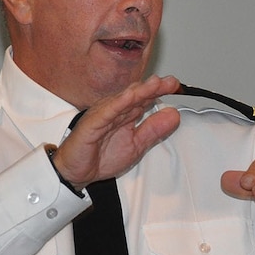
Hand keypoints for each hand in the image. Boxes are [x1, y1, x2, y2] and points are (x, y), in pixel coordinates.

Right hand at [51, 75, 180, 190]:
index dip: (161, 92)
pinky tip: (129, 97)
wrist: (78, 172)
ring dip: (139, 91)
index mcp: (126, 115)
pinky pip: (106, 112)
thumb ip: (154, 130)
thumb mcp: (137, 145)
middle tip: (171, 82)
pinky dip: (117, 104)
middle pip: (137, 96)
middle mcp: (116, 111)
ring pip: (123, 100)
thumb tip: (174, 115)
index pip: (146, 100)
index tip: (177, 87)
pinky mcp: (91, 124)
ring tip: (155, 84)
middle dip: (154, 87)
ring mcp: (103, 115)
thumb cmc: (101, 157)